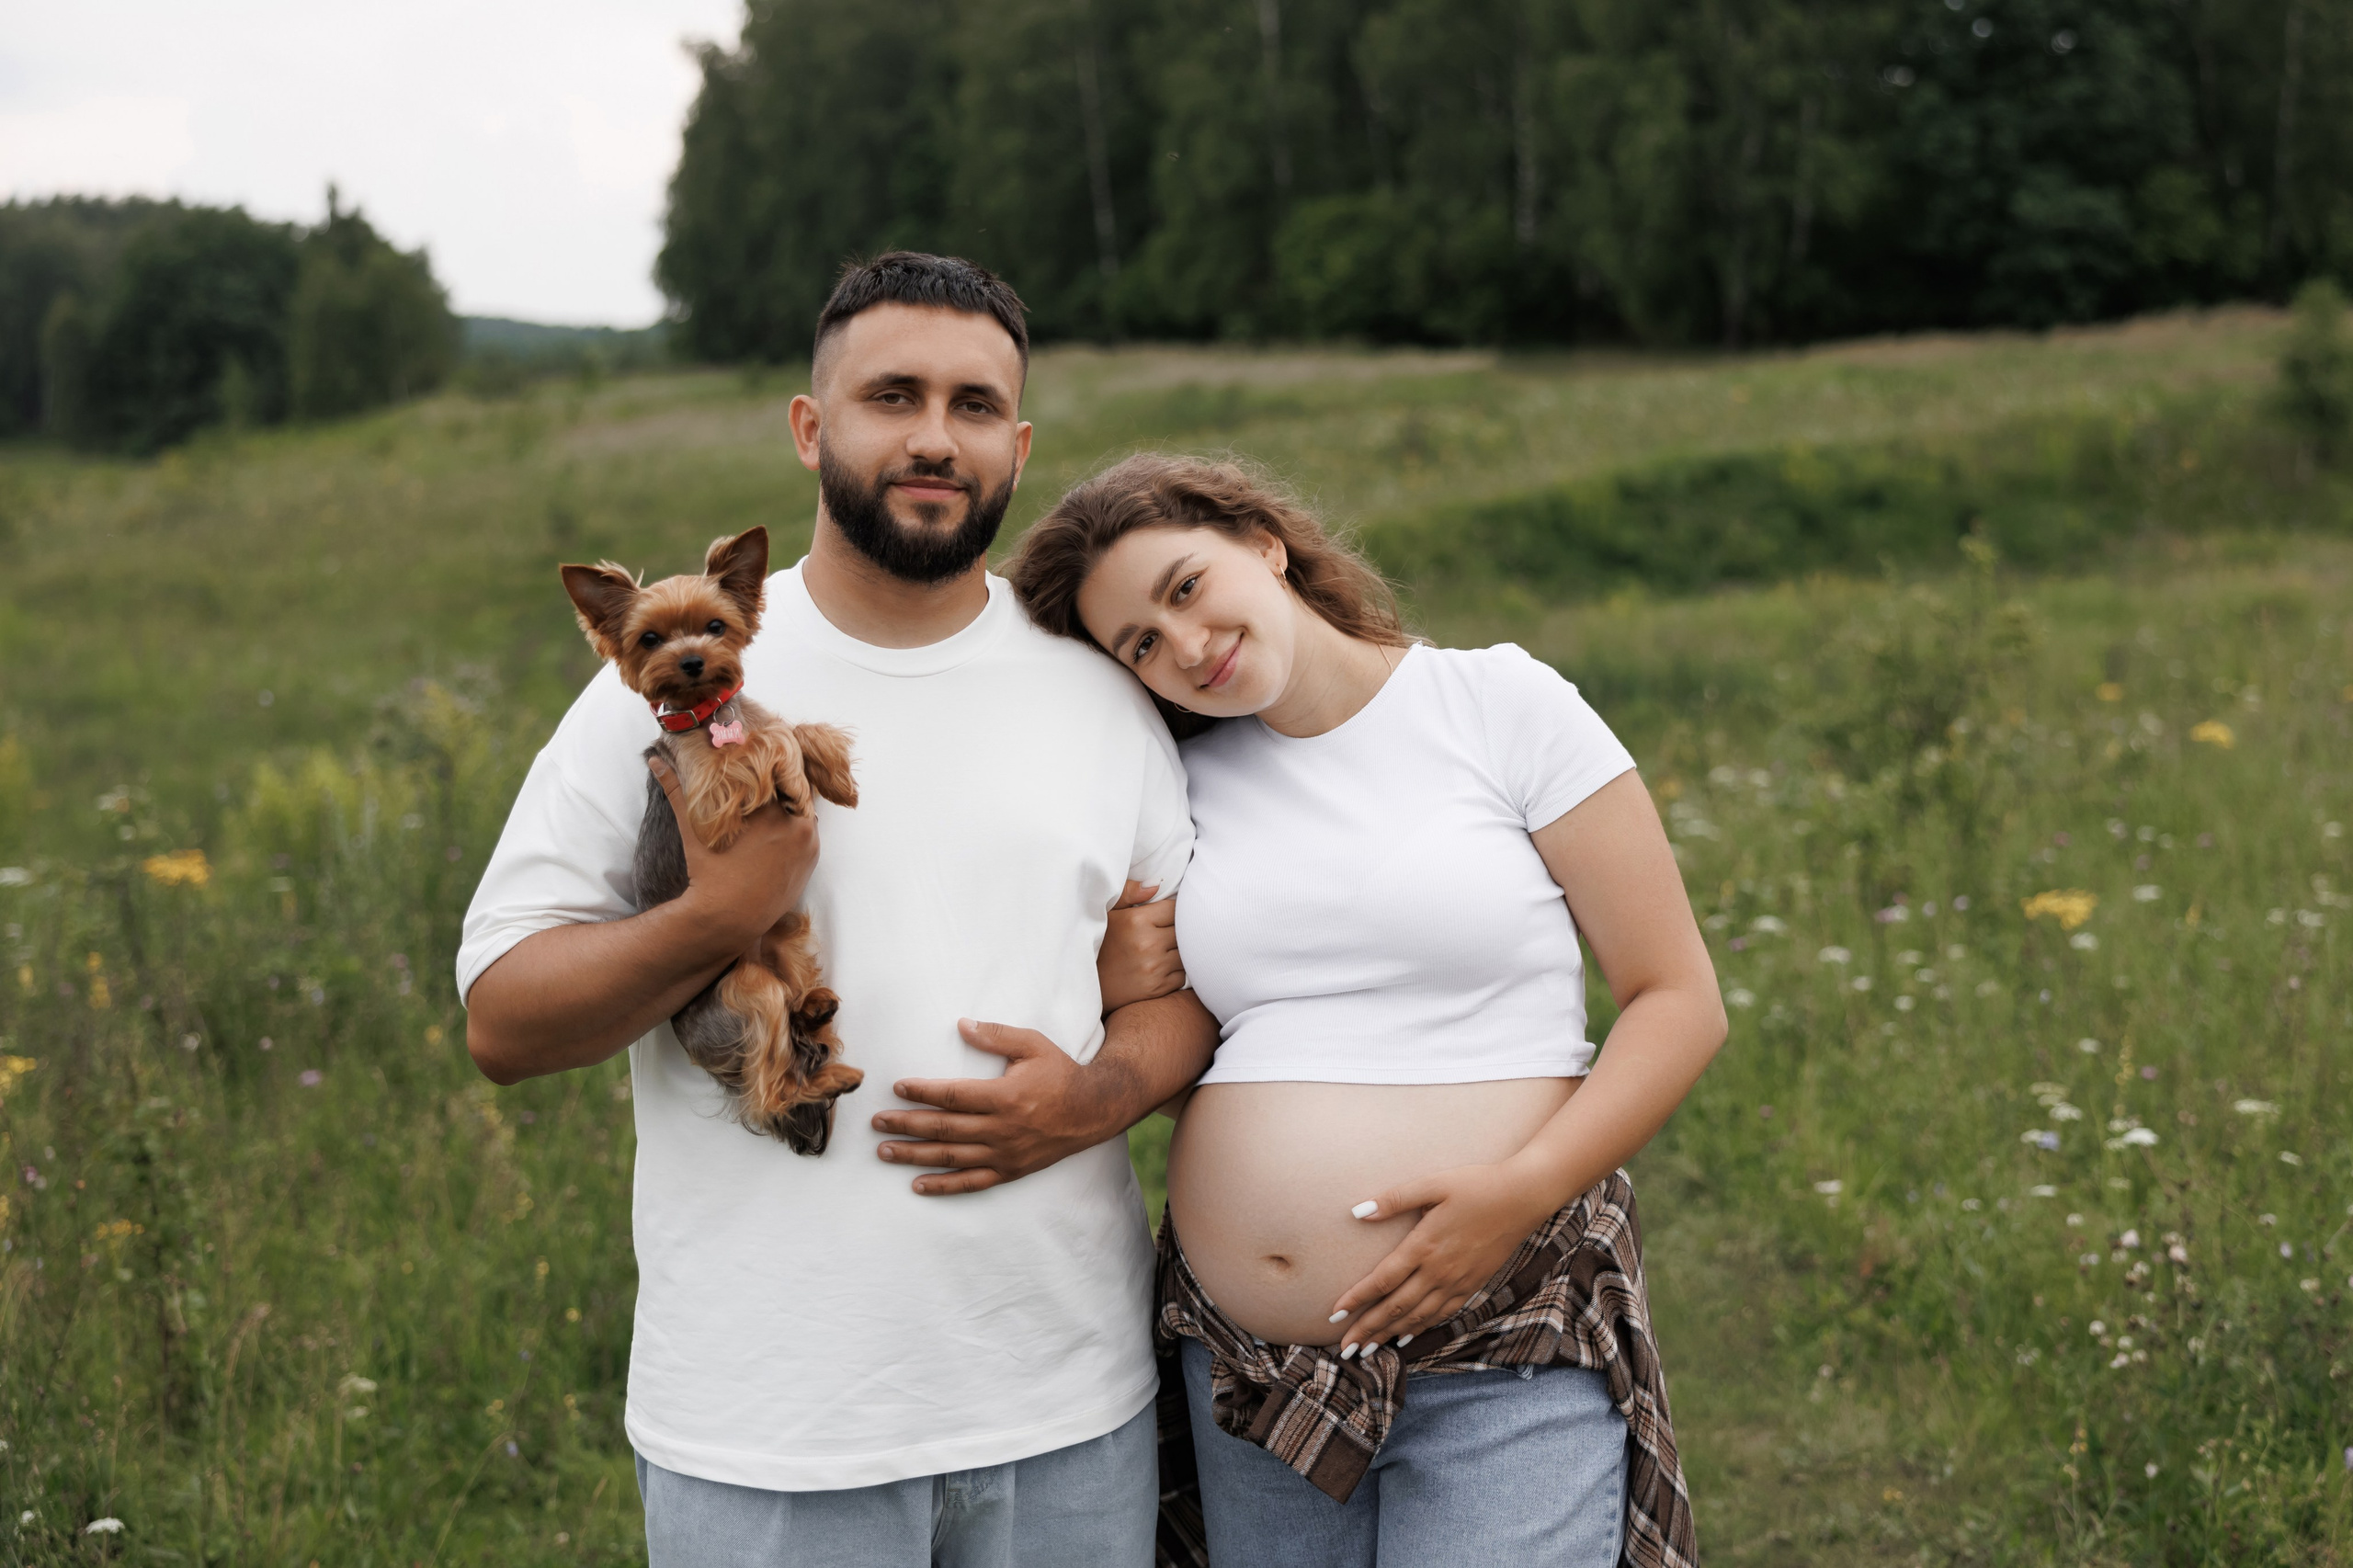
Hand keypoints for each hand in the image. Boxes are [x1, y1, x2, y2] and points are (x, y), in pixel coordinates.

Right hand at [649, 753, 818, 951]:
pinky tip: (779, 833)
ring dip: (790, 808)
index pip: (774, 774)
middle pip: (791, 792)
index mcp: (767, 809)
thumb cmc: (707, 872)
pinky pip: (809, 833)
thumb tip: (654, 760)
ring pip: (802, 811)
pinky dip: (797, 829)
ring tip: (769, 812)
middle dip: (778, 789)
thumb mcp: (693, 830)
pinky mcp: (812, 859)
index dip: (764, 770)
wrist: (728, 918)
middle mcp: (793, 823)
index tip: (753, 771)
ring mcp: (807, 842)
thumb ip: (677, 791)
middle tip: (761, 790)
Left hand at [871, 1019, 1121, 1194]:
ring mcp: (1005, 1154)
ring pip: (951, 1157)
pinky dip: (943, 1186)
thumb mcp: (1034, 1044)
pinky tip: (917, 1185)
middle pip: (943, 1128)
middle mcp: (1002, 1129)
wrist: (1093, 1110)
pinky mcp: (1010, 1170)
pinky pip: (971, 1183)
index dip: (922, 1091)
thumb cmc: (1061, 1072)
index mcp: (1005, 1096)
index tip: (897, 1087)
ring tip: (884, 1151)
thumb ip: (997, 1035)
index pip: (953, 1095)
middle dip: (906, 1124)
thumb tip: (962, 1025)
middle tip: (876, 1122)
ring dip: (914, 1155)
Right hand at [1098, 880, 1185, 1012]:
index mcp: (1136, 921)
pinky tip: (1159, 968)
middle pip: (1183, 931)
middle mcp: (1148, 944)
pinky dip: (1175, 971)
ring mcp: (1154, 968)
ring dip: (1178, 951)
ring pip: (1185, 953)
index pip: (1174, 909)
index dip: (1170, 912)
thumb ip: (1128, 892)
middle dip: (1176, 931)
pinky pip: (1182, 975)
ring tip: (1162, 951)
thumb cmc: (1099, 945)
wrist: (1089, 986)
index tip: (1162, 917)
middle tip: (1163, 934)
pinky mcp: (1158, 988)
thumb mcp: (1106, 913)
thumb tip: (1155, 885)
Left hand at [1328, 1160, 1559, 1356]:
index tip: (1334, 1315)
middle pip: (1396, 1308)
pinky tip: (1407, 1336)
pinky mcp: (1473, 1284)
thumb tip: (1357, 1211)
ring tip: (1367, 1351)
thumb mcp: (1433, 1183)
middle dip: (1368, 1329)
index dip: (1357, 1299)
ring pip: (1418, 1317)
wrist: (1523, 1197)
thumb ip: (1394, 1199)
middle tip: (1344, 1349)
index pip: (1382, 1280)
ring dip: (1390, 1335)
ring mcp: (1458, 1281)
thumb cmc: (1476, 1185)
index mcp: (1424, 1246)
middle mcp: (1439, 1271)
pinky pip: (1442, 1314)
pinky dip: (1421, 1328)